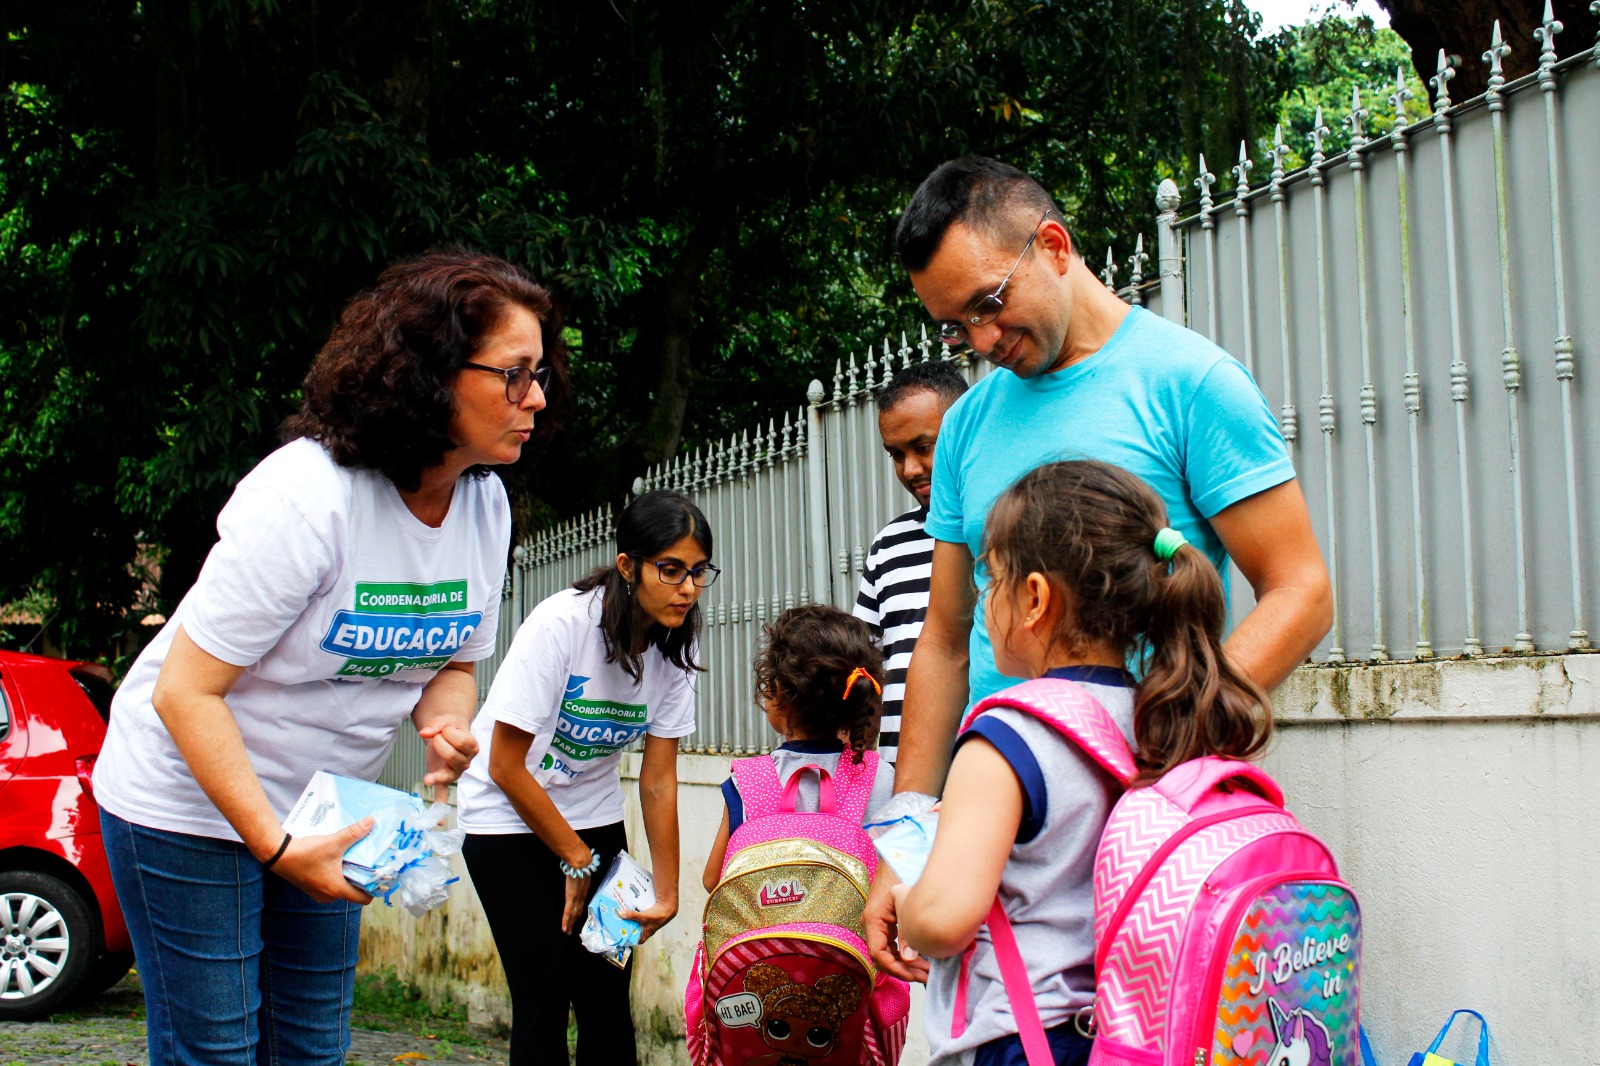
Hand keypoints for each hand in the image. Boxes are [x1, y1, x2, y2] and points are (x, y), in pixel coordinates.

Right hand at [267, 817, 374, 904]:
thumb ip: (354, 833)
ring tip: (356, 859)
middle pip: (354, 892)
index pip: (363, 898)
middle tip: (371, 863)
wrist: (278, 854)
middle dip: (362, 878)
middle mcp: (328, 895)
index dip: (374, 888)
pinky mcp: (311, 886)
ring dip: (349, 875)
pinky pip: (331, 883)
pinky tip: (340, 860)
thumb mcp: (333, 842)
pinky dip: (337, 875)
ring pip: (342, 887)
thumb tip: (371, 822)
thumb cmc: (306, 852)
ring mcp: (318, 893)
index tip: (381, 875)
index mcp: (336, 890)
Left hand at [419, 717, 478, 802]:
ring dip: (439, 777)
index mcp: (472, 746)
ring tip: (428, 778)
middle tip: (436, 738)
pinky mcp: (442, 778)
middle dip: (442, 746)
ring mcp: (455, 772)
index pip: (463, 742)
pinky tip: (438, 820)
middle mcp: (466, 761)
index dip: (450, 734)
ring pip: (450, 777)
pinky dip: (440, 806)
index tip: (444, 728)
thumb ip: (436, 724)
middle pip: (456, 759)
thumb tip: (425, 733)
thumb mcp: (445, 720)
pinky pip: (443, 794)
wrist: (448, 731)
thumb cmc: (450, 726)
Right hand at [561, 869, 590, 934]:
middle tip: (571, 931)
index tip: (576, 920)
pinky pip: (568, 911)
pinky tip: (564, 927)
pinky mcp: (571, 897)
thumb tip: (577, 878)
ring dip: (570, 924)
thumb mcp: (583, 873)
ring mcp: (577, 898)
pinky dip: (566, 920)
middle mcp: (582, 896)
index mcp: (584, 891)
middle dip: (574, 922)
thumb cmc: (581, 864)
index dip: (578, 913)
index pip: (580, 905)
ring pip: (573, 914)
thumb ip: (580, 878)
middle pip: (578, 912)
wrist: (581, 863)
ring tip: (567, 932)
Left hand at [619, 897, 678, 944]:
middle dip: (630, 929)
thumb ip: (632, 915)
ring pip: (639, 925)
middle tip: (621, 926)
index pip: (638, 941)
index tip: (623, 937)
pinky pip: (642, 919)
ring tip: (625, 918)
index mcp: (646, 934)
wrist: (667, 908)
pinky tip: (633, 912)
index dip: (631, 940)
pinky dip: (637, 917)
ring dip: (634, 922)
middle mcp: (648, 930)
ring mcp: (649, 924)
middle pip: (637, 932)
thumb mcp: (643, 917)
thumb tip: (620, 914)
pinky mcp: (650, 917)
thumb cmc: (657, 916)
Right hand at [864, 863, 928, 982]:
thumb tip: (908, 958)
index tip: (912, 975)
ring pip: (888, 954)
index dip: (894, 968)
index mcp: (873, 920)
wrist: (899, 856)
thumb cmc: (901, 874)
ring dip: (906, 965)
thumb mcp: (905, 903)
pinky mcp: (887, 923)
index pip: (878, 954)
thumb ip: (906, 932)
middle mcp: (872, 925)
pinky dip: (905, 955)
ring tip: (926, 972)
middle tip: (925, 977)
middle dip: (903, 970)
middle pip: (883, 958)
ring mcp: (879, 924)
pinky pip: (892, 945)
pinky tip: (921, 960)